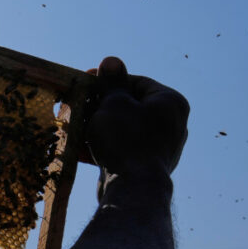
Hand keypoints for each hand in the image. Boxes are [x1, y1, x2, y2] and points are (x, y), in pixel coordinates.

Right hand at [83, 56, 189, 184]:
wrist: (133, 188)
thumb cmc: (125, 139)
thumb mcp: (113, 104)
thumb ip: (112, 82)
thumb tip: (112, 61)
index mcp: (170, 102)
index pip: (136, 82)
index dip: (108, 81)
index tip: (85, 81)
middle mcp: (171, 123)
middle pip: (129, 105)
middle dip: (100, 106)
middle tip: (78, 105)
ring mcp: (160, 146)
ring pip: (124, 128)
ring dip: (99, 126)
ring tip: (75, 126)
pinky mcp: (146, 165)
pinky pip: (123, 147)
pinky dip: (104, 145)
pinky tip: (82, 148)